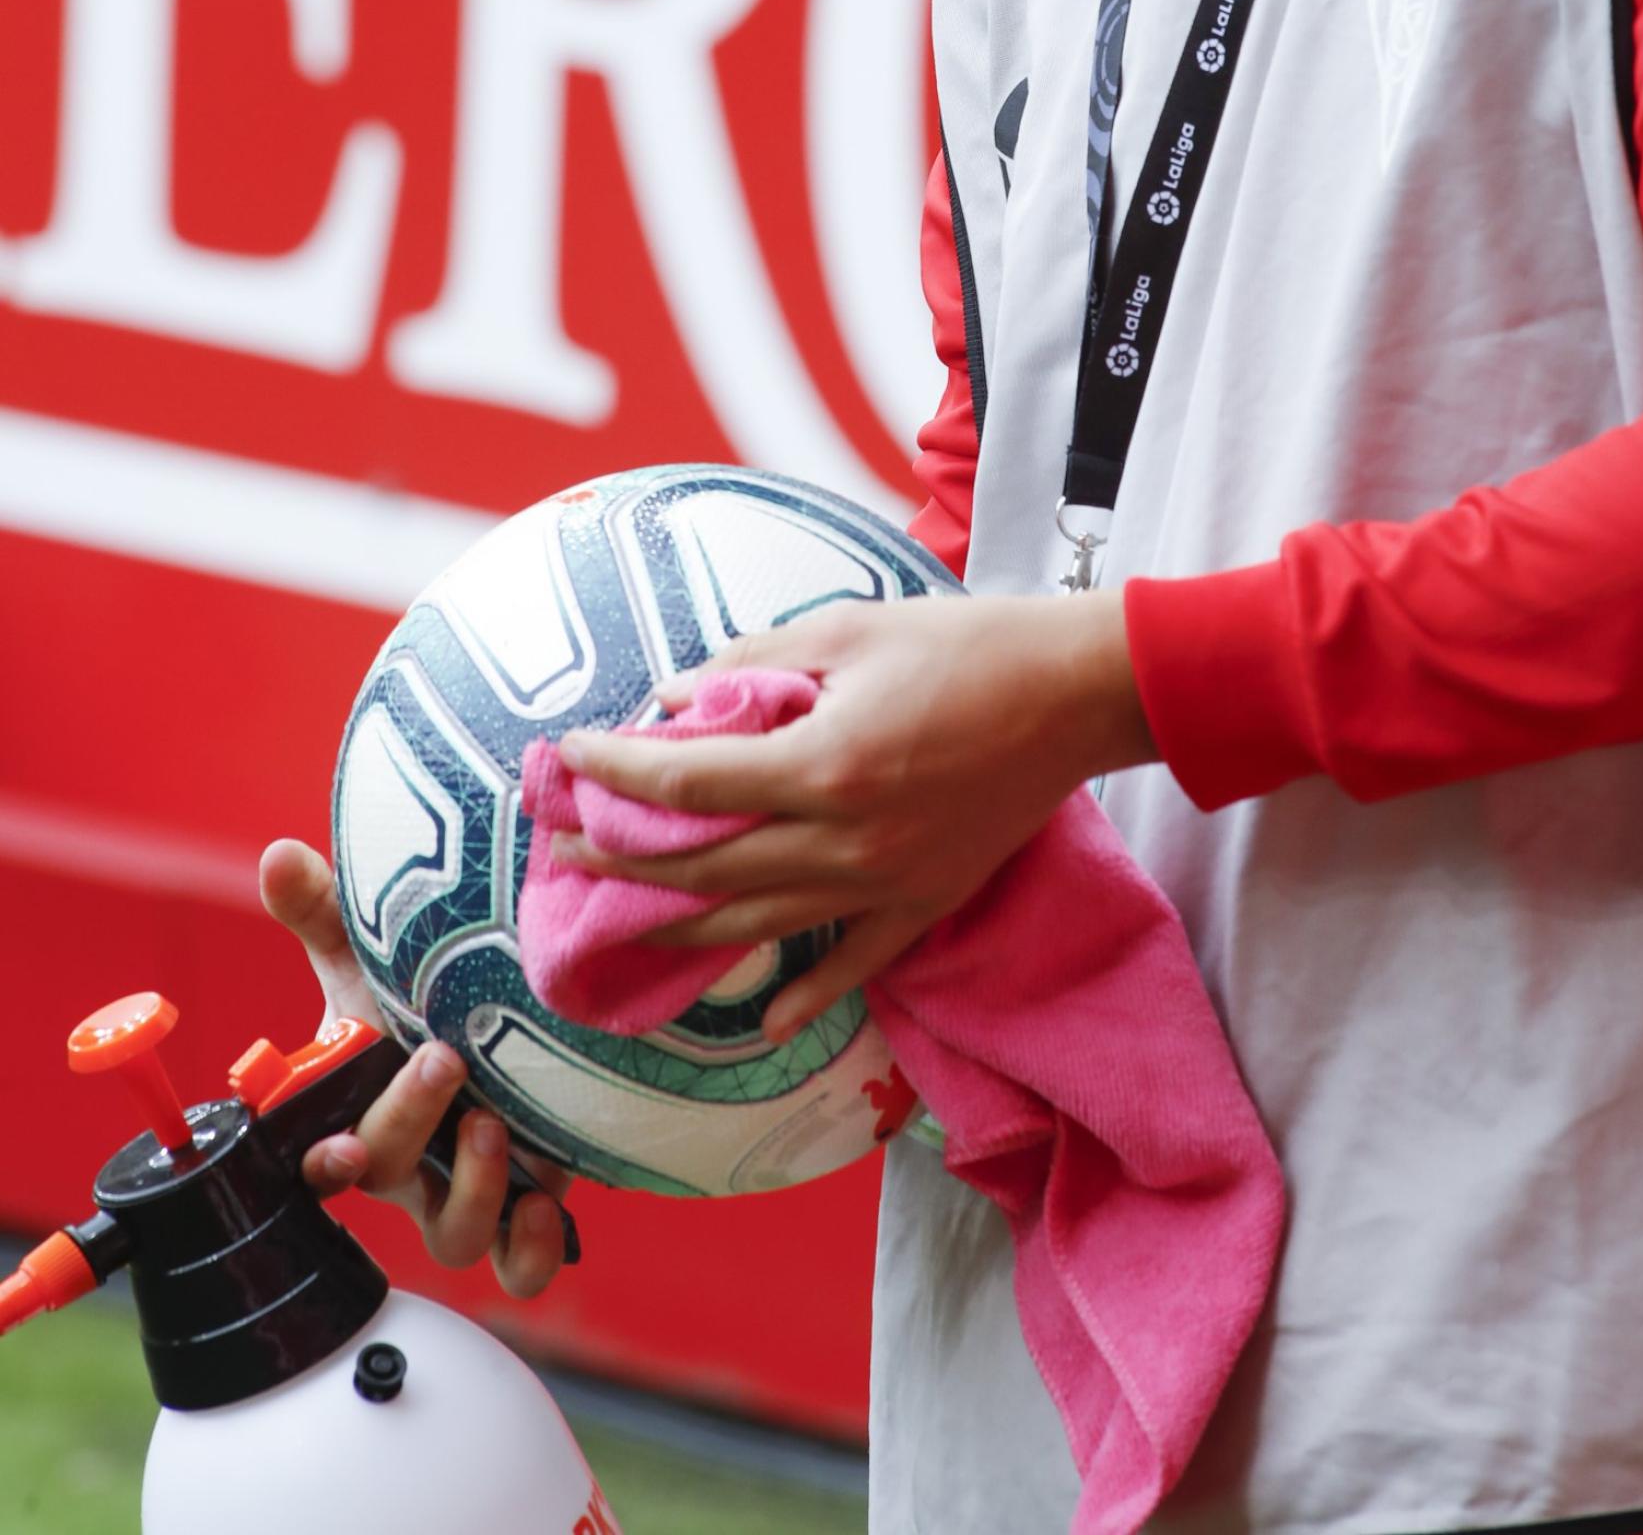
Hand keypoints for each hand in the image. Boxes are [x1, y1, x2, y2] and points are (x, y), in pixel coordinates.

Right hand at [258, 838, 569, 1300]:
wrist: (511, 1016)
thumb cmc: (422, 994)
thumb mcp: (373, 950)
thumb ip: (323, 909)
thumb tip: (281, 855)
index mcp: (352, 1107)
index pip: (316, 1156)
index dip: (325, 1162)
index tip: (343, 1144)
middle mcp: (403, 1160)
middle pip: (386, 1178)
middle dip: (409, 1123)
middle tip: (446, 1058)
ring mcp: (462, 1186)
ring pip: (452, 1236)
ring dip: (471, 1190)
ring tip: (496, 1126)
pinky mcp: (522, 1200)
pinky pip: (519, 1262)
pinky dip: (533, 1247)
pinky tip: (549, 1204)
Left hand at [550, 589, 1156, 1039]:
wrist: (1073, 691)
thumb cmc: (963, 644)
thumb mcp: (849, 630)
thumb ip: (755, 665)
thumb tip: (676, 696)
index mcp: (822, 764)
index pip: (688, 781)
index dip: (618, 770)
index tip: (571, 755)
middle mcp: (845, 839)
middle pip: (707, 863)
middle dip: (625, 856)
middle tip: (566, 845)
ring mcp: (887, 882)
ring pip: (763, 921)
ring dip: (684, 923)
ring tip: (624, 919)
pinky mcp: (927, 900)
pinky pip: (855, 961)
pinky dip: (807, 991)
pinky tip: (765, 1016)